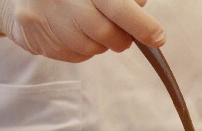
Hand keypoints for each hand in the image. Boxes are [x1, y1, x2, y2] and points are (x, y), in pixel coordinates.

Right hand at [0, 0, 165, 61]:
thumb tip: (141, 8)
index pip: (117, 5)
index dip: (140, 24)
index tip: (159, 37)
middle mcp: (64, 0)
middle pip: (107, 32)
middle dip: (123, 38)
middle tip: (128, 36)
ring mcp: (49, 20)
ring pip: (94, 47)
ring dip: (101, 42)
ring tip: (86, 24)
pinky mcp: (42, 41)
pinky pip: (78, 55)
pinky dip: (83, 49)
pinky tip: (70, 32)